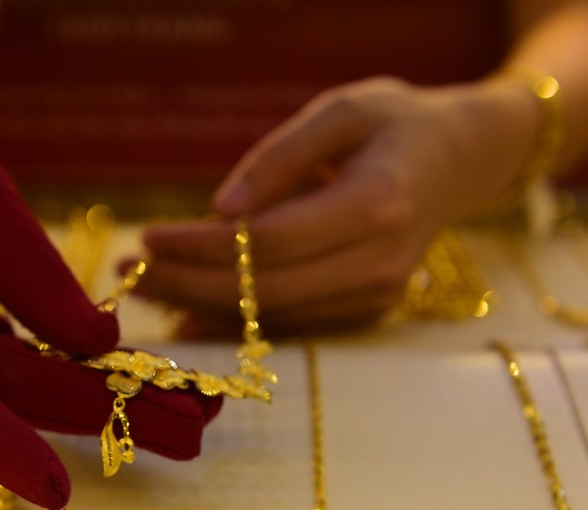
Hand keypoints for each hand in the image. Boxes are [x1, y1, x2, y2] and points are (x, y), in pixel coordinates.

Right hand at [0, 67, 221, 509]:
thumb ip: (26, 265)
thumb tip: (97, 345)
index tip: (57, 492)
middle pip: (2, 398)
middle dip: (101, 416)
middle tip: (192, 433)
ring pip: (16, 394)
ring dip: (105, 405)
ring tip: (192, 411)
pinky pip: (13, 377)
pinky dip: (80, 380)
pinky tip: (147, 386)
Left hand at [134, 77, 531, 335]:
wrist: (460, 163)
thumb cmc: (394, 124)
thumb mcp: (342, 109)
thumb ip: (281, 155)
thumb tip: (220, 208)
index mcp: (379, 202)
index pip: (272, 240)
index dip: (204, 246)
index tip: (146, 238)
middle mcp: (380, 261)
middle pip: (265, 289)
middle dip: (188, 285)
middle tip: (127, 275)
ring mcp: (377, 294)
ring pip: (273, 315)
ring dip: (203, 307)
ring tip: (145, 289)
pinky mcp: (368, 311)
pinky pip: (291, 322)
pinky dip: (237, 319)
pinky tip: (188, 309)